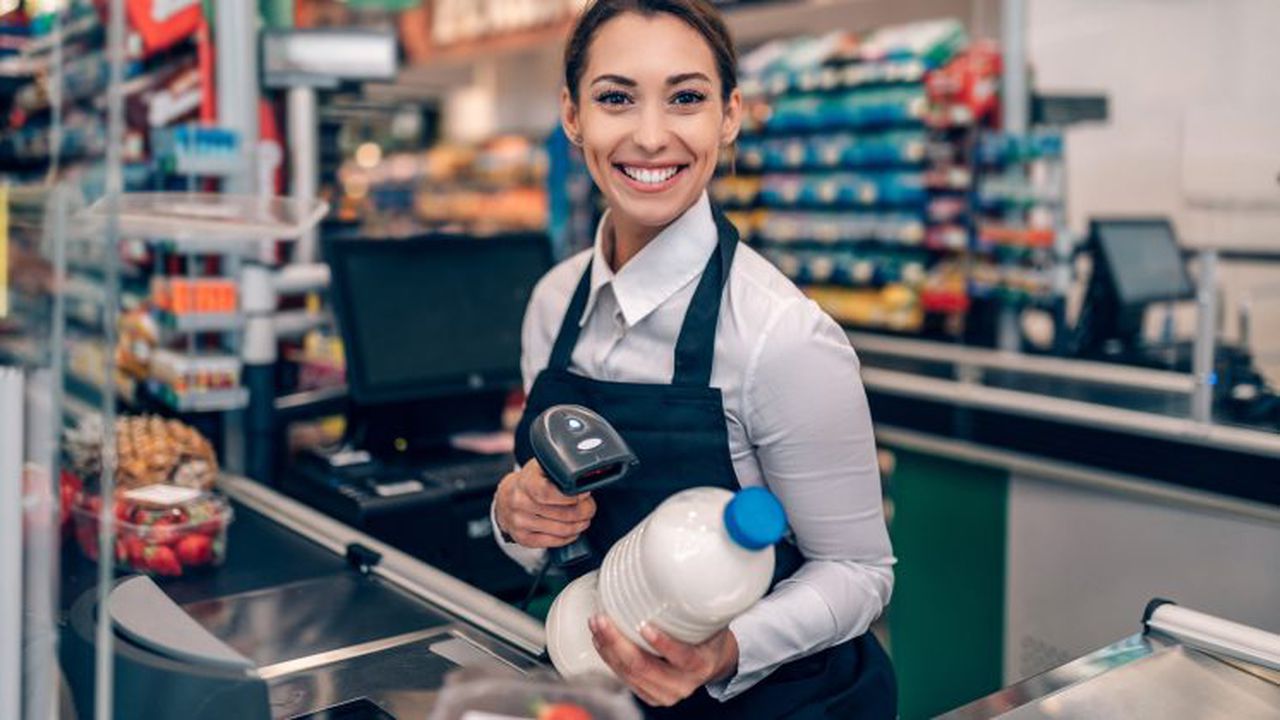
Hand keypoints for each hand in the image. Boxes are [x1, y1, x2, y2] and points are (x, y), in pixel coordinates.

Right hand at [494, 459, 595, 548]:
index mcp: (526, 482)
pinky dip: (569, 537)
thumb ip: (560, 469)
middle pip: (561, 514)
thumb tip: (586, 476)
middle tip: (590, 508)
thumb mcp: (541, 467)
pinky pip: (553, 542)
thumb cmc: (530, 481)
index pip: (548, 493)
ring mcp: (520, 522)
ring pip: (560, 530)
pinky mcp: (523, 538)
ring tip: (585, 518)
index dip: (571, 496)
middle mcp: (520, 503)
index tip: (585, 494)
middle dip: (583, 512)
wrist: (506, 498)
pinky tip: (573, 530)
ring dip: (579, 525)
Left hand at [589, 614, 738, 706]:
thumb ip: (697, 605)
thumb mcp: (711, 621)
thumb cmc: (708, 636)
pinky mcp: (649, 695)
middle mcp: (682, 684)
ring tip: (597, 625)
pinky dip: (609, 658)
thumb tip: (679, 572)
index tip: (644, 626)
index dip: (663, 644)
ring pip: (629, 674)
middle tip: (602, 619)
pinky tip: (601, 641)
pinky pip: (624, 678)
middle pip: (644, 667)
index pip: (682, 657)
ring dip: (608, 648)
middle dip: (618, 643)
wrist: (711, 662)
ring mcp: (664, 694)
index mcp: (701, 664)